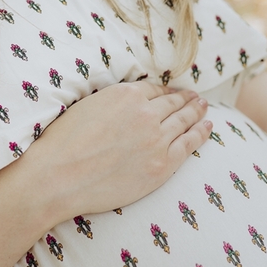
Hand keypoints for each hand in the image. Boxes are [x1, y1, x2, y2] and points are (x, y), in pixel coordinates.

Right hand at [28, 82, 211, 221]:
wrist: (58, 177)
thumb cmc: (63, 144)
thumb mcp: (87, 106)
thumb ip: (112, 101)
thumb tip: (125, 103)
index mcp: (126, 94)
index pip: (155, 90)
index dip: (167, 91)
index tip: (174, 92)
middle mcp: (146, 113)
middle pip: (173, 103)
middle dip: (186, 99)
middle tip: (196, 97)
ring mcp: (156, 139)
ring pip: (184, 121)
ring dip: (196, 112)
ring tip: (204, 108)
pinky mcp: (161, 165)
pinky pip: (188, 145)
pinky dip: (201, 134)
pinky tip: (208, 127)